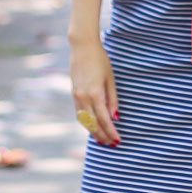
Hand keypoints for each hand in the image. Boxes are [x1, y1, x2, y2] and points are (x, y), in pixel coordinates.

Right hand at [68, 31, 119, 146]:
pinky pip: (79, 114)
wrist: (82, 47)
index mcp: (95, 94)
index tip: (117, 140)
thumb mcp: (110, 79)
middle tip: (112, 144)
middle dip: (103, 136)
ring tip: (102, 140)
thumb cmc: (100, 60)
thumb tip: (115, 117)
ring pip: (84, 121)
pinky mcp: (73, 93)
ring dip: (93, 132)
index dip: (111, 132)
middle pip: (93, 124)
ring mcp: (76, 96)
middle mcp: (83, 98)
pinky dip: (86, 123)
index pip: (103, 120)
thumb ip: (113, 99)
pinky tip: (92, 127)